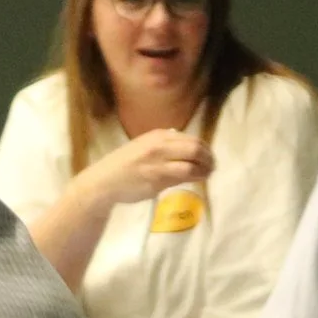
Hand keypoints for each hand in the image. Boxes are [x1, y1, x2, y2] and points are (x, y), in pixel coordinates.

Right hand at [80, 129, 214, 207]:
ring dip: (205, 170)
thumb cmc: (124, 165)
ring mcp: (158, 163)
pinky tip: (198, 180)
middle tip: (213, 166)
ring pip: (192, 163)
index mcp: (157, 135)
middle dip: (209, 158)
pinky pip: (183, 177)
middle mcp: (159, 146)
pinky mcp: (157, 180)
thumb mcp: (143, 146)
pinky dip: (195, 178)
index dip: (205, 148)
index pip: (191, 138)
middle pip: (195, 148)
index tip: (209, 157)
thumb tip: (186, 145)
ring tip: (208, 174)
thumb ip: (163, 144)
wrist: (104, 181)